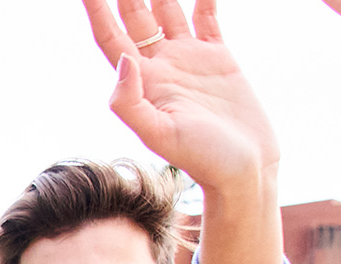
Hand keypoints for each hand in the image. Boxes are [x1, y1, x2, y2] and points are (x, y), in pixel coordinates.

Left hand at [83, 0, 277, 195]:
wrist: (244, 170)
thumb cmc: (202, 160)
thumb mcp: (159, 135)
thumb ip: (131, 102)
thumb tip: (124, 60)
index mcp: (142, 82)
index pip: (110, 36)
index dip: (96, 9)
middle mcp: (161, 66)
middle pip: (135, 15)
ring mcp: (189, 59)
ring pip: (167, 9)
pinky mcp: (218, 58)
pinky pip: (206, 16)